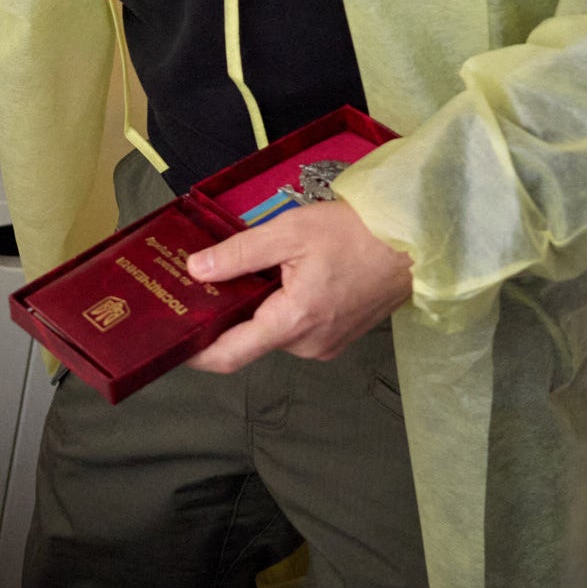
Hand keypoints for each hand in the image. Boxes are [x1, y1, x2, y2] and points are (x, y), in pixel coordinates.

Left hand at [180, 201, 411, 377]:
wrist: (414, 242)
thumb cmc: (357, 233)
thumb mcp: (290, 232)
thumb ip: (239, 253)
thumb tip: (197, 270)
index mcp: (293, 322)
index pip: (230, 355)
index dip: (196, 353)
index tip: (173, 342)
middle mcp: (308, 344)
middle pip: (250, 340)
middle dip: (227, 317)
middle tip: (205, 286)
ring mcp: (325, 344)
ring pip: (273, 333)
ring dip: (257, 310)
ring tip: (249, 274)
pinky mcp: (338, 337)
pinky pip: (296, 329)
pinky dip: (281, 310)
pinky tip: (282, 280)